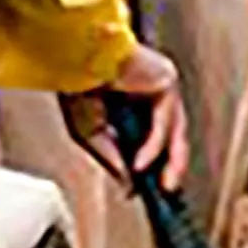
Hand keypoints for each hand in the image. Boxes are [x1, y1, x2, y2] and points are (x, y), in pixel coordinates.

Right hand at [65, 44, 188, 189]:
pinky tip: (141, 163)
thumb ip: (112, 158)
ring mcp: (161, 84)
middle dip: (171, 166)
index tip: (150, 188)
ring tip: (161, 185)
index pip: (152, 135)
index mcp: (132, 99)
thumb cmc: (74, 83)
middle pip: (171, 134)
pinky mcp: (166, 81)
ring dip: (170, 161)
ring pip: (174, 129)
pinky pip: (164, 120)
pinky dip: (154, 145)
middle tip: (166, 191)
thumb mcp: (91, 134)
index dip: (153, 163)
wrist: (72, 56)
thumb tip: (128, 184)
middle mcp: (150, 91)